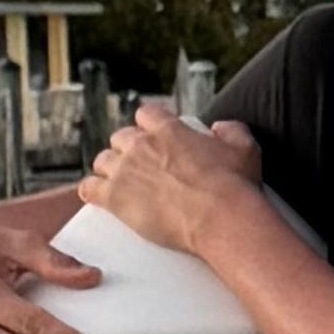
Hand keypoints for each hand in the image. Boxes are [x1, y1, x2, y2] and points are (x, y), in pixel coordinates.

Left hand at [78, 105, 261, 257]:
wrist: (220, 219)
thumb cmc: (235, 186)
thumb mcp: (245, 148)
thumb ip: (231, 129)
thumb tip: (218, 127)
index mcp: (169, 130)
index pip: (147, 113)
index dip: (149, 124)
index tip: (154, 135)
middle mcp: (141, 145)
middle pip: (120, 138)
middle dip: (127, 149)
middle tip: (139, 166)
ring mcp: (125, 171)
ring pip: (103, 161)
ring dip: (110, 170)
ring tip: (121, 184)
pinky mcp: (114, 198)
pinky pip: (88, 188)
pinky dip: (92, 191)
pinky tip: (97, 197)